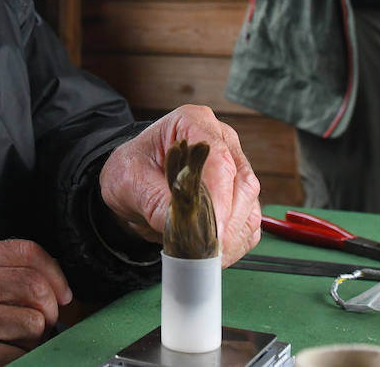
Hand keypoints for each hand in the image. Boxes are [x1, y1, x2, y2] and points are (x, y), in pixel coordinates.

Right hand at [0, 238, 70, 365]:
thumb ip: (2, 269)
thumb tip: (56, 285)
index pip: (27, 251)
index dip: (55, 273)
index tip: (64, 293)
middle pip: (36, 287)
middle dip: (50, 310)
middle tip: (43, 322)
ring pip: (34, 323)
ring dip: (33, 338)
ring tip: (13, 339)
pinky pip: (20, 354)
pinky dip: (19, 357)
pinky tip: (2, 354)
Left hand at [98, 105, 261, 265]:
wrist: (133, 180)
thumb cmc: (131, 170)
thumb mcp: (129, 181)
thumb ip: (155, 200)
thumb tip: (184, 225)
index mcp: (193, 123)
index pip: (220, 159)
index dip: (219, 197)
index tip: (212, 230)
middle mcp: (221, 140)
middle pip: (242, 183)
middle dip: (227, 223)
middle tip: (206, 251)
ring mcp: (234, 166)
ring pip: (249, 204)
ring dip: (232, 236)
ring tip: (205, 255)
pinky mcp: (238, 193)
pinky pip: (249, 221)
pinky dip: (236, 241)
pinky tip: (213, 251)